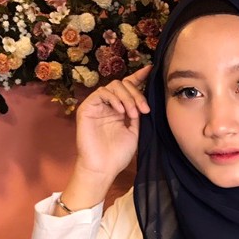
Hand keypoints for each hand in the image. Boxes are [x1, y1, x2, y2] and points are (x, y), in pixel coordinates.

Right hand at [73, 64, 151, 185]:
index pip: (129, 87)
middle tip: (144, 110)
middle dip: (137, 94)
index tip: (151, 70)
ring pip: (114, 86)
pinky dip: (114, 99)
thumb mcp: (135, 131)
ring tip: (133, 114)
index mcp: (120, 109)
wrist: (104, 168)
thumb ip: (138, 113)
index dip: (139, 77)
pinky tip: (121, 111)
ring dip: (127, 97)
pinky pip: (102, 93)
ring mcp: (97, 106)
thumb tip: (146, 97)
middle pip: (123, 84)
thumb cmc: (118, 154)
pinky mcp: (87, 108)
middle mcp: (109, 105)